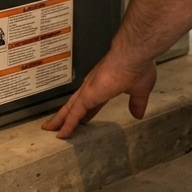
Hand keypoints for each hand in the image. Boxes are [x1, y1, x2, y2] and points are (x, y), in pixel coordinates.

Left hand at [42, 52, 156, 138]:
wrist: (133, 56)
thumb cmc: (137, 70)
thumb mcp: (140, 91)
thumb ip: (137, 103)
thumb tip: (137, 115)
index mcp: (103, 87)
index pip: (90, 104)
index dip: (84, 113)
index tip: (80, 121)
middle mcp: (91, 87)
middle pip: (74, 106)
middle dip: (66, 116)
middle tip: (56, 126)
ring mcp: (87, 92)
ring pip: (70, 109)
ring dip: (61, 120)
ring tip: (50, 130)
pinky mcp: (87, 96)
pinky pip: (74, 114)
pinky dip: (67, 125)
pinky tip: (61, 134)